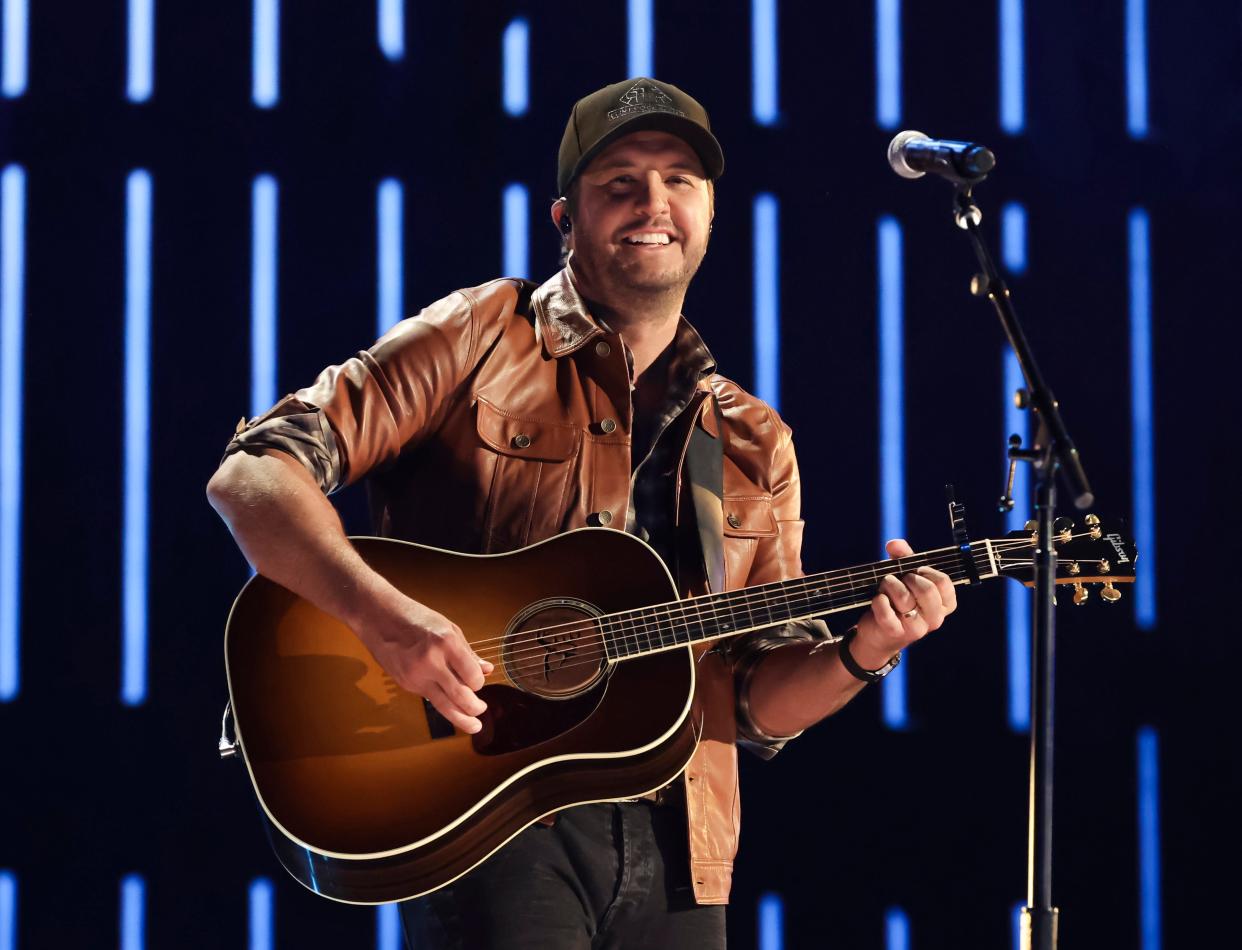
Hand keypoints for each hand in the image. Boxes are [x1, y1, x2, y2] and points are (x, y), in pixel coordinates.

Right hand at [359, 596, 494, 733]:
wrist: (379, 618)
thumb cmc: (416, 618)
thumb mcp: (449, 629)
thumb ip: (468, 653)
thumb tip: (487, 670)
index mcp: (447, 643)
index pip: (472, 676)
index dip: (479, 683)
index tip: (478, 681)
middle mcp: (432, 661)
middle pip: (460, 697)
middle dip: (475, 708)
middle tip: (481, 710)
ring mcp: (416, 675)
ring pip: (444, 706)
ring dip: (462, 719)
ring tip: (474, 726)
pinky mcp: (406, 684)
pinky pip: (430, 698)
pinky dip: (442, 703)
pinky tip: (449, 703)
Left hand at [851, 538, 957, 668]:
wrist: (878, 632)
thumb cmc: (897, 600)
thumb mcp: (904, 577)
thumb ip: (904, 557)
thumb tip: (895, 544)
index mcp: (944, 604)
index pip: (943, 582)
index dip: (926, 571)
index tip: (915, 571)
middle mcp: (935, 618)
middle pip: (927, 589)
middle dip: (907, 578)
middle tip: (898, 580)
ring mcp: (917, 629)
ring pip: (904, 598)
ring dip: (889, 585)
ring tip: (885, 588)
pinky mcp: (896, 634)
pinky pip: (886, 612)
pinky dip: (878, 601)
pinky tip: (878, 600)